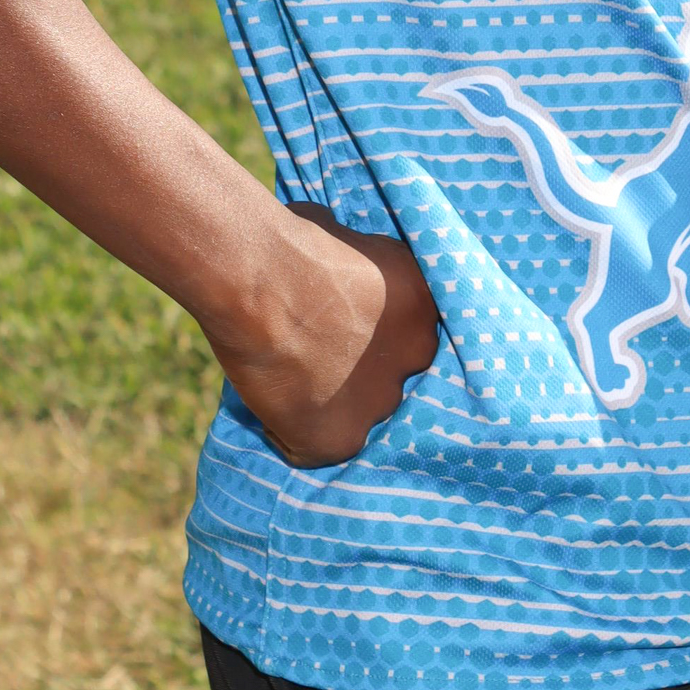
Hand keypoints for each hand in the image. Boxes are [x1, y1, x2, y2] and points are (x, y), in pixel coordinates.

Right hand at [211, 204, 441, 469]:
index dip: (377, 341)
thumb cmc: (299, 242)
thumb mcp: (363, 244)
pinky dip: (288, 432)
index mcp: (427, 314)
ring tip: (288, 375)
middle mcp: (415, 365)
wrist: (262, 277)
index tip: (351, 336)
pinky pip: (311, 447)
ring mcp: (378, 408)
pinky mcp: (337, 441)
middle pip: (389, 382)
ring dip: (328, 403)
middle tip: (317, 357)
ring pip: (356, 416)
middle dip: (358, 374)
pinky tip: (270, 401)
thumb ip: (373, 276)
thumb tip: (359, 279)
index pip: (412, 342)